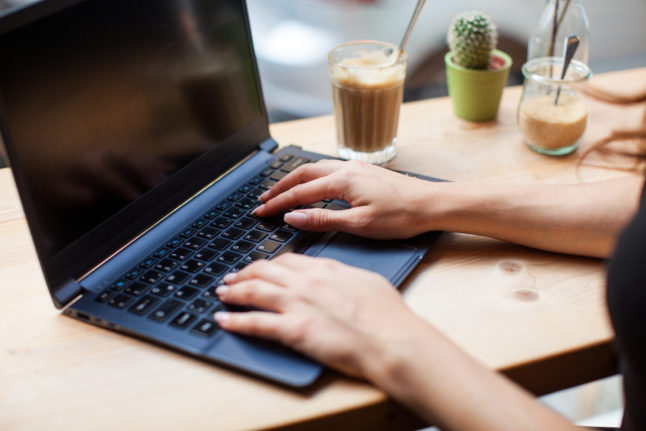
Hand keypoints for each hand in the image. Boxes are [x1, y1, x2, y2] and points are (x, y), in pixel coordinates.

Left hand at [214, 253, 428, 377]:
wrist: (391, 340)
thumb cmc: (388, 315)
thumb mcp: (367, 282)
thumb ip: (344, 276)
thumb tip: (337, 277)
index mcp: (325, 269)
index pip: (287, 260)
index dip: (267, 264)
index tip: (259, 268)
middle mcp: (307, 282)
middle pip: (264, 271)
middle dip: (243, 274)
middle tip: (231, 278)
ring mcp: (298, 305)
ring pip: (254, 291)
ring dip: (233, 292)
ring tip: (222, 294)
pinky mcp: (294, 330)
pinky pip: (256, 323)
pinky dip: (235, 321)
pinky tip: (224, 320)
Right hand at [253, 160, 435, 238]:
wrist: (431, 204)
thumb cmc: (401, 217)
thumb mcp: (359, 224)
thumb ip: (323, 220)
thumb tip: (293, 218)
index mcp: (342, 181)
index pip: (300, 192)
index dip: (277, 203)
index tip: (260, 212)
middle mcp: (346, 169)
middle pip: (302, 173)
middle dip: (279, 186)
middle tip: (262, 199)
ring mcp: (356, 168)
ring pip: (315, 168)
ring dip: (294, 179)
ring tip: (280, 191)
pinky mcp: (364, 171)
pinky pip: (328, 169)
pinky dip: (311, 176)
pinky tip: (311, 184)